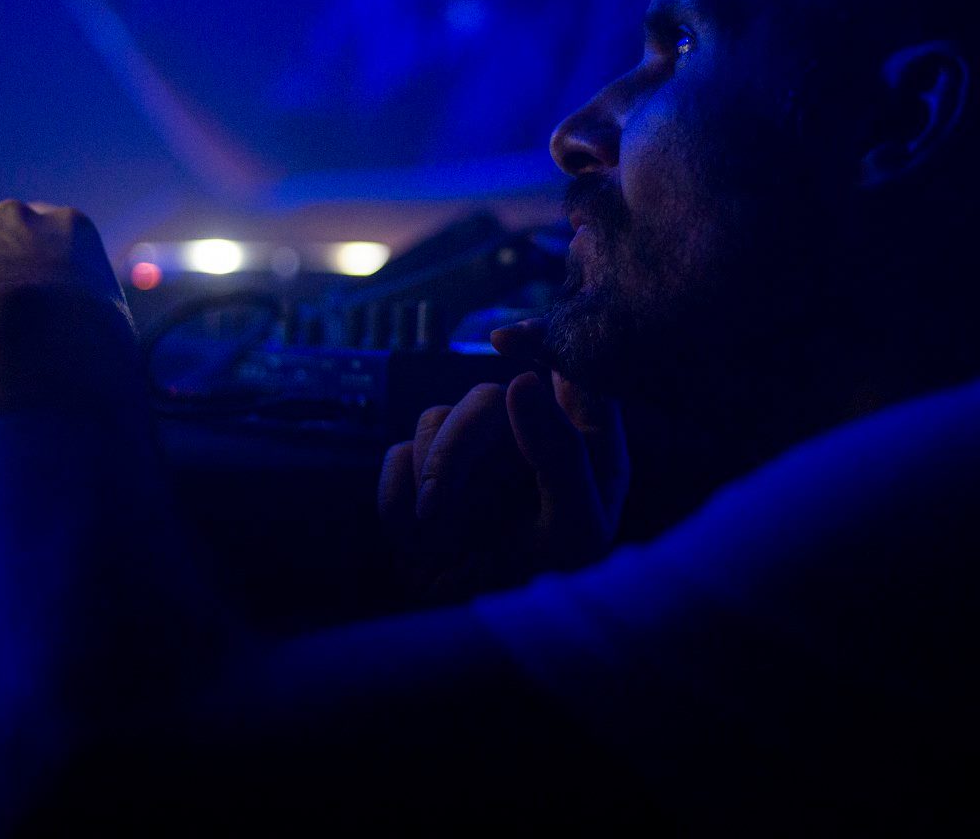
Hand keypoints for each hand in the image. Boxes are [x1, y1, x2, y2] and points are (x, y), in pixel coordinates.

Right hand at [377, 318, 628, 601]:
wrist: (478, 640)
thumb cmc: (547, 592)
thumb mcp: (574, 531)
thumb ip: (560, 453)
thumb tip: (522, 382)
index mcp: (584, 446)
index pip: (574, 370)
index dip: (544, 340)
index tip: (502, 338)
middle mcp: (529, 439)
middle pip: (484, 397)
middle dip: (455, 448)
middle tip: (439, 505)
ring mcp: (475, 457)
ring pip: (435, 418)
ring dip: (429, 475)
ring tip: (438, 532)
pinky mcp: (425, 478)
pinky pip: (396, 457)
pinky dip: (398, 496)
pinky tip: (417, 536)